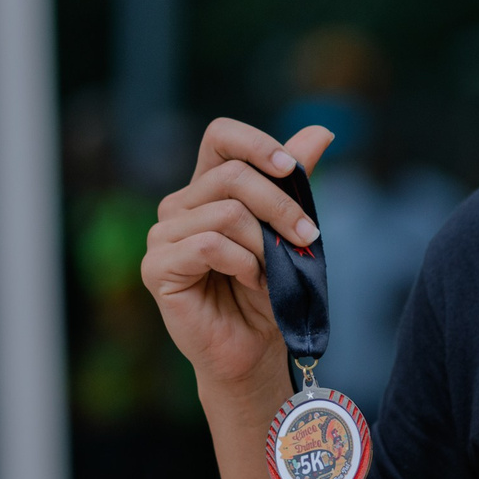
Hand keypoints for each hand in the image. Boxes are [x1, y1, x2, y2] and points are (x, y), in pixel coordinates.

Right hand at [141, 118, 334, 393]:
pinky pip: (209, 245)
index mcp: (208, 188)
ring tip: (270, 272)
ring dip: (264, 245)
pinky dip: (243, 263)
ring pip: (226, 212)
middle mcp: (180, 206)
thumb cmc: (270, 291)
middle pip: (233, 175)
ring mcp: (162, 235)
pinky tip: (250, 281)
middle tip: (308, 238)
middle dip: (281, 206)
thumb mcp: (288, 229)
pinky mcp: (157, 267)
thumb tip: (321, 131)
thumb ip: (295, 182)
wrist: (256, 347)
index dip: (257, 143)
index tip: (292, 169)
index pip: (221, 136)